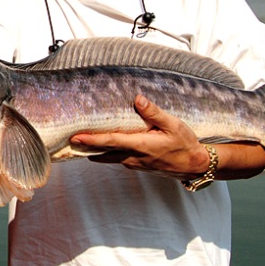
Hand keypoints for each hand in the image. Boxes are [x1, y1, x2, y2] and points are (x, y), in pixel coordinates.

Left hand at [70, 95, 210, 177]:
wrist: (196, 166)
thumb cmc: (186, 144)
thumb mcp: (173, 125)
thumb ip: (154, 112)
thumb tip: (138, 99)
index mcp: (142, 145)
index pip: (112, 141)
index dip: (93, 140)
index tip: (77, 137)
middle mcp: (135, 157)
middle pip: (105, 152)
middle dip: (86, 147)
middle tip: (69, 140)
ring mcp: (136, 164)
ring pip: (110, 157)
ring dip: (95, 151)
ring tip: (79, 144)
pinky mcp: (139, 166)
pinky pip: (117, 160)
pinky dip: (106, 154)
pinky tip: (101, 148)